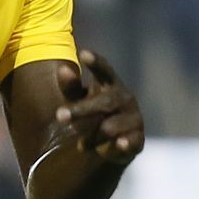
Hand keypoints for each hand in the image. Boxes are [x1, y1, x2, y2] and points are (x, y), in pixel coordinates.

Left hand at [55, 50, 144, 164]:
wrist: (113, 143)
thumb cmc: (93, 112)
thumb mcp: (79, 98)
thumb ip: (70, 87)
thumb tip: (63, 69)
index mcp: (110, 84)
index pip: (105, 71)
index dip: (96, 63)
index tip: (83, 54)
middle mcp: (125, 98)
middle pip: (104, 102)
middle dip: (81, 110)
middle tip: (59, 116)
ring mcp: (134, 118)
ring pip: (109, 127)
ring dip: (92, 136)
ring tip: (81, 145)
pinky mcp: (138, 138)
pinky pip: (129, 141)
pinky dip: (122, 144)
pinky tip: (119, 144)